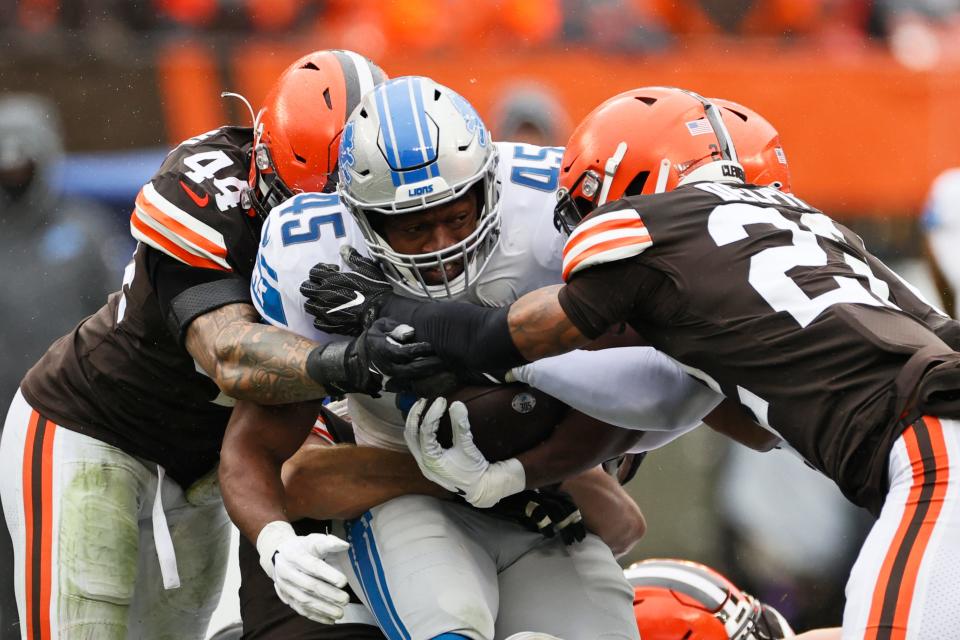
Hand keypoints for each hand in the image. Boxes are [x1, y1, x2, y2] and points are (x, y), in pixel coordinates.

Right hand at [256, 521, 350, 623]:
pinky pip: (301, 609)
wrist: (279, 556)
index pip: (312, 566)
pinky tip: (330, 619)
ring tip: (340, 613)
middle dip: (328, 594)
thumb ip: (329, 542)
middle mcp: (286, 572)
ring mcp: (285, 587)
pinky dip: (316, 616)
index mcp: (294, 555)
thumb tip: (345, 546)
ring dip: (323, 608)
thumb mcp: (313, 540)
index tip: (343, 581)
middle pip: (308, 585)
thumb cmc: (301, 547)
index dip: (328, 574)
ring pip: (304, 600)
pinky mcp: (287, 598)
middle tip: (345, 599)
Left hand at [301, 246, 391, 336]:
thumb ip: (352, 257)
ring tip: (327, 301)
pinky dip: (321, 318)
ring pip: (308, 306)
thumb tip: (343, 248)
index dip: (322, 270)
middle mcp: (323, 295)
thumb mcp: (366, 267)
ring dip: (315, 301)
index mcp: (330, 280)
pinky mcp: (330, 325)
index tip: (333, 271)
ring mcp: (325, 311)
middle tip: (325, 286)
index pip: (313, 272)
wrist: (379, 311)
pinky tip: (330, 315)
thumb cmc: (374, 288)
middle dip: (313, 285)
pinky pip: (317, 322)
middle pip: (305, 288)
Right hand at [308, 318, 453, 396]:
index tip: (431, 345)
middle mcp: (388, 368)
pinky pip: (413, 388)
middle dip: (431, 364)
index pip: (405, 352)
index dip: (419, 349)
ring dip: (431, 376)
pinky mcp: (396, 387)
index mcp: (384, 351)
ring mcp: (392, 379)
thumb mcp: (380, 326)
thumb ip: (395, 327)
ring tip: (447, 369)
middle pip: (413, 369)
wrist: (361, 359)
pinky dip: (426, 385)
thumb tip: (410, 332)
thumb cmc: (376, 339)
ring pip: (414, 381)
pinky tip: (440, 379)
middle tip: (446, 359)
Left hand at [404, 397, 525, 507]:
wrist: (480, 488)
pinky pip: (417, 443)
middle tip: (424, 400)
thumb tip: (457, 403)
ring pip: (411, 439)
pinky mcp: (428, 462)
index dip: (432, 413)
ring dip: (415, 422)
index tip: (442, 400)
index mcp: (431, 460)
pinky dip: (419, 430)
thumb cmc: (474, 470)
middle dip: (415, 415)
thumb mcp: (468, 448)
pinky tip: (427, 420)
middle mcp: (423, 462)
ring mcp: (424, 463)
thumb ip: (461, 426)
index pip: (425, 431)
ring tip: (423, 407)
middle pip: (410, 434)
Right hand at [494, 488, 585, 544]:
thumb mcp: (520, 506)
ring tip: (570, 541)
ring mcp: (531, 496)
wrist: (483, 489)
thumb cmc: (501, 500)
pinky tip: (549, 535)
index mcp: (541, 491)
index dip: (574, 513)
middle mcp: (539, 492)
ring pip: (555, 510)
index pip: (564, 499)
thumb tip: (539, 528)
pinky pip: (538, 513)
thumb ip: (531, 514)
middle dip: (574, 523)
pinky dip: (545, 525)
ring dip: (565, 526)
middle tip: (579, 539)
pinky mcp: (521, 502)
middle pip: (563, 505)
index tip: (579, 528)